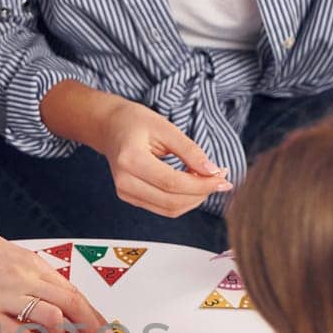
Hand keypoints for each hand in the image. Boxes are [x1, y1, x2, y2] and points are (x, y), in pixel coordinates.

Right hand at [0, 202, 114, 332]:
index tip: (106, 330)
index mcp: (28, 262)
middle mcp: (22, 278)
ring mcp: (3, 297)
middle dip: (94, 328)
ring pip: (52, 317)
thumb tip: (46, 289)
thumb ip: (25, 271)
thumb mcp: (1, 251)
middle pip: (72, 304)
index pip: (71, 290)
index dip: (93, 314)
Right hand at [40, 82, 231, 217]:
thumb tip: (213, 172)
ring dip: (194, 199)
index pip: (172, 182)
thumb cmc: (135, 122)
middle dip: (201, 193)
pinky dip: (183, 200)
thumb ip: (190, 151)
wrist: (109, 127)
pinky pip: (163, 208)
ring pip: (169, 210)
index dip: (201, 184)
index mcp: (130, 160)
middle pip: (171, 201)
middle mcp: (124, 182)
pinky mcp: (130, 198)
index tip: (223, 176)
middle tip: (219, 178)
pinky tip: (192, 184)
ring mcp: (125, 193)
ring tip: (206, 179)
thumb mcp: (165, 127)